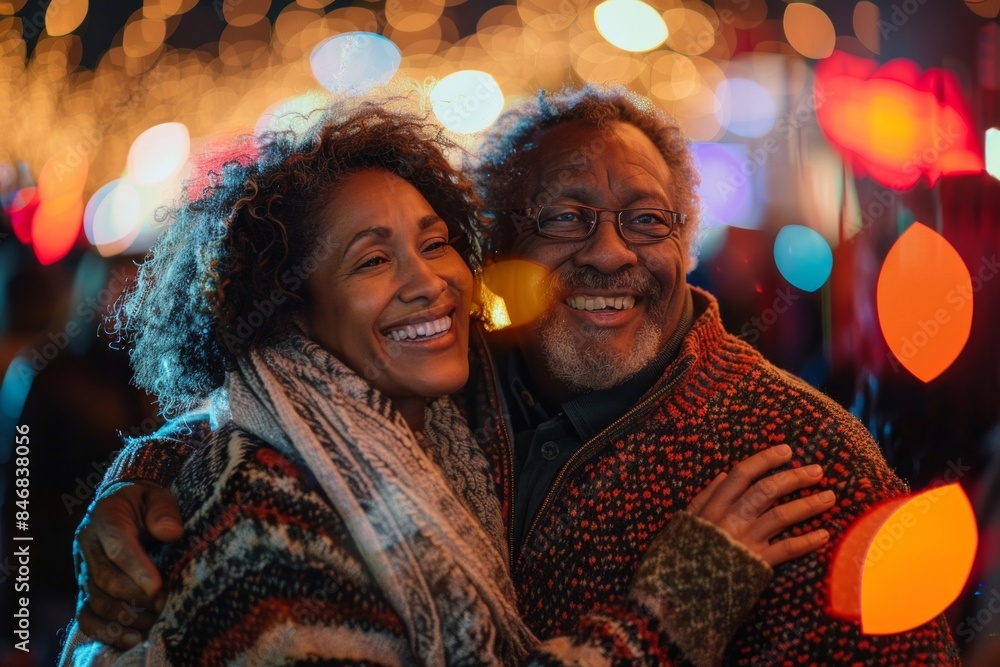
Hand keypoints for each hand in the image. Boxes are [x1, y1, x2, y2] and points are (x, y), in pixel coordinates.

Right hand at [73, 480, 182, 648]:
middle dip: (136, 595)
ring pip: (96, 600)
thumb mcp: (158, 496)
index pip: (117, 546)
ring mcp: (83, 569)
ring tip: (155, 621)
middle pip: (106, 579)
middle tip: (164, 604)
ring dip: (126, 615)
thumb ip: (164, 510)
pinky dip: (106, 630)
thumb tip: (171, 533)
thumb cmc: (147, 503)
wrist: (125, 505)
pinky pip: (86, 616)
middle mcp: (87, 545)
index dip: (136, 568)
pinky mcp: (85, 590)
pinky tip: (133, 638)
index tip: (158, 586)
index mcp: (105, 517)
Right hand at [686, 444, 834, 566]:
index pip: (742, 474)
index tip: (787, 450)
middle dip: (795, 478)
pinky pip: (786, 549)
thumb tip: (724, 474)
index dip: (766, 460)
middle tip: (818, 471)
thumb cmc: (683, 552)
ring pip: (781, 516)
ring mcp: (745, 540)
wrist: (682, 591)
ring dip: (808, 505)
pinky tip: (823, 535)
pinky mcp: (757, 563)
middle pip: (767, 490)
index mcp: (714, 505)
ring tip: (830, 497)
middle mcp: (731, 519)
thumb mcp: (687, 519)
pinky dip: (806, 542)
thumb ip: (705, 496)